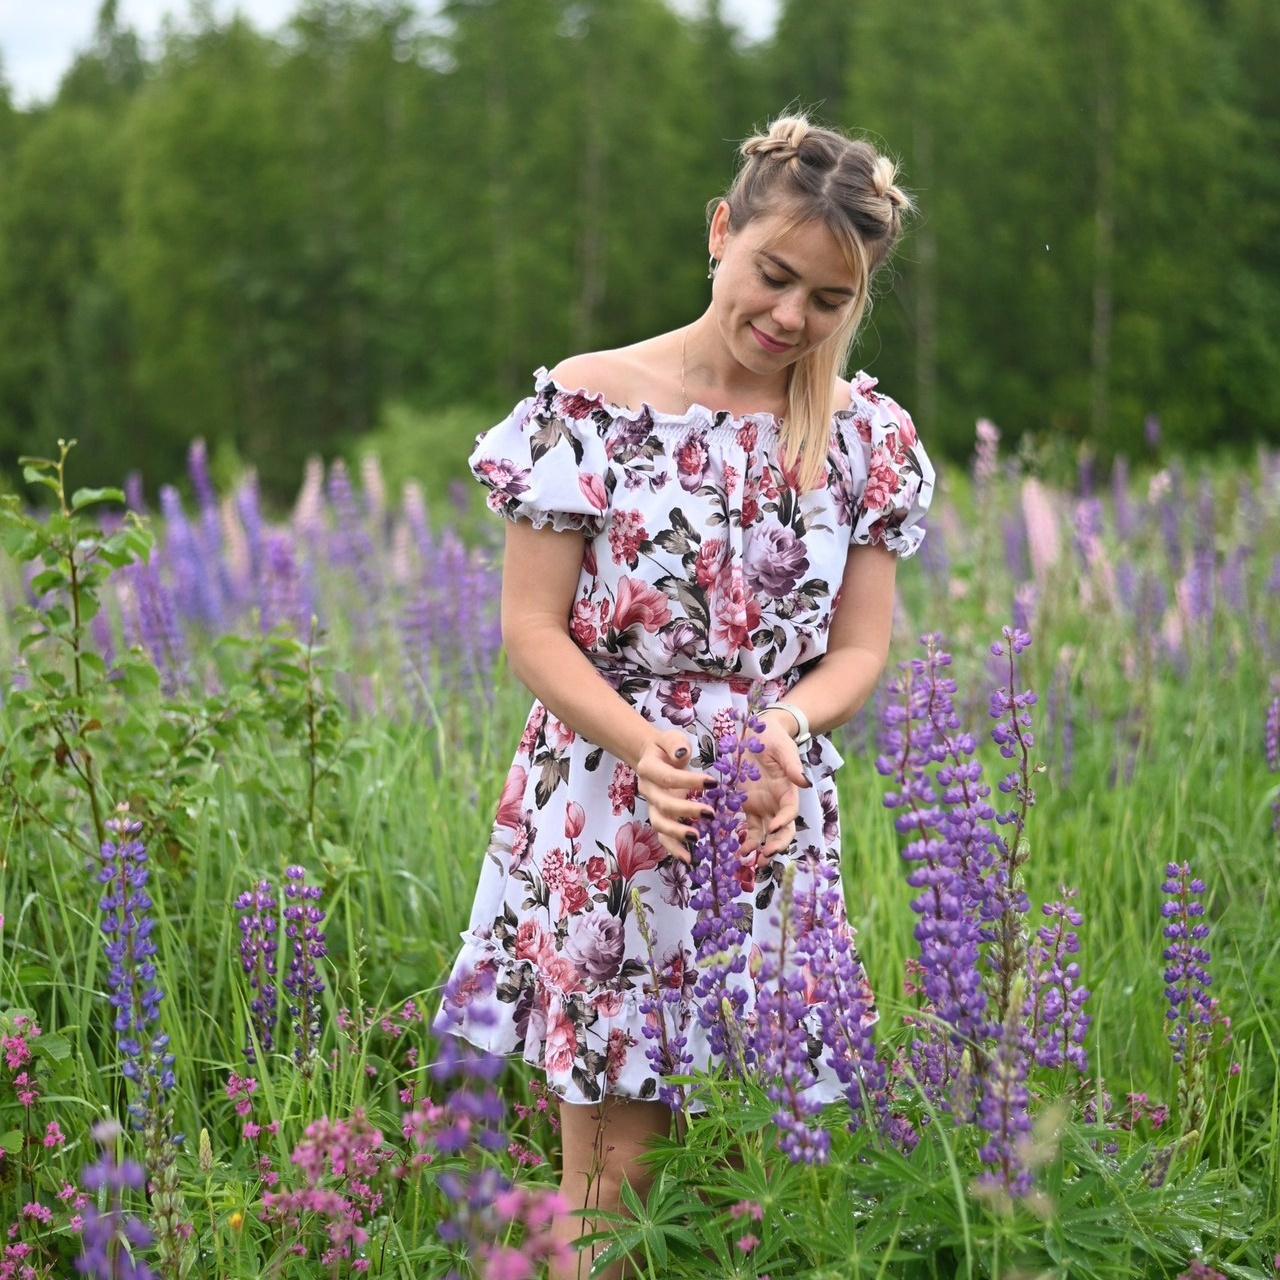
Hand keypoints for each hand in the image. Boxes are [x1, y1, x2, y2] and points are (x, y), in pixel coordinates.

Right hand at [634, 730, 713, 863]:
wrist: (651, 757)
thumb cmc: (666, 747)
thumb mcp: (671, 737)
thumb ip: (675, 744)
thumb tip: (682, 755)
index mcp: (648, 768)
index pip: (667, 777)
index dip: (688, 781)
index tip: (713, 782)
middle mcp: (647, 790)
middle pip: (662, 804)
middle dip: (686, 810)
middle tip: (710, 813)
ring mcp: (651, 806)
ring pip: (659, 824)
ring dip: (677, 833)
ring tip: (696, 838)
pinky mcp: (659, 817)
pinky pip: (663, 837)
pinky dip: (673, 849)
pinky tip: (688, 858)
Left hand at [738, 714, 809, 860]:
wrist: (757, 731)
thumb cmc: (773, 737)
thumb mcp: (783, 747)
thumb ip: (792, 764)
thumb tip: (804, 781)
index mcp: (788, 790)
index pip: (790, 811)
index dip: (784, 821)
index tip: (773, 827)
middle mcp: (777, 802)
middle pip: (782, 829)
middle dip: (775, 844)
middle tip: (765, 856)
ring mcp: (762, 806)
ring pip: (766, 833)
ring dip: (760, 848)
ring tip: (752, 861)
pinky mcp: (747, 805)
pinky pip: (749, 827)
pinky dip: (746, 840)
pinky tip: (740, 851)